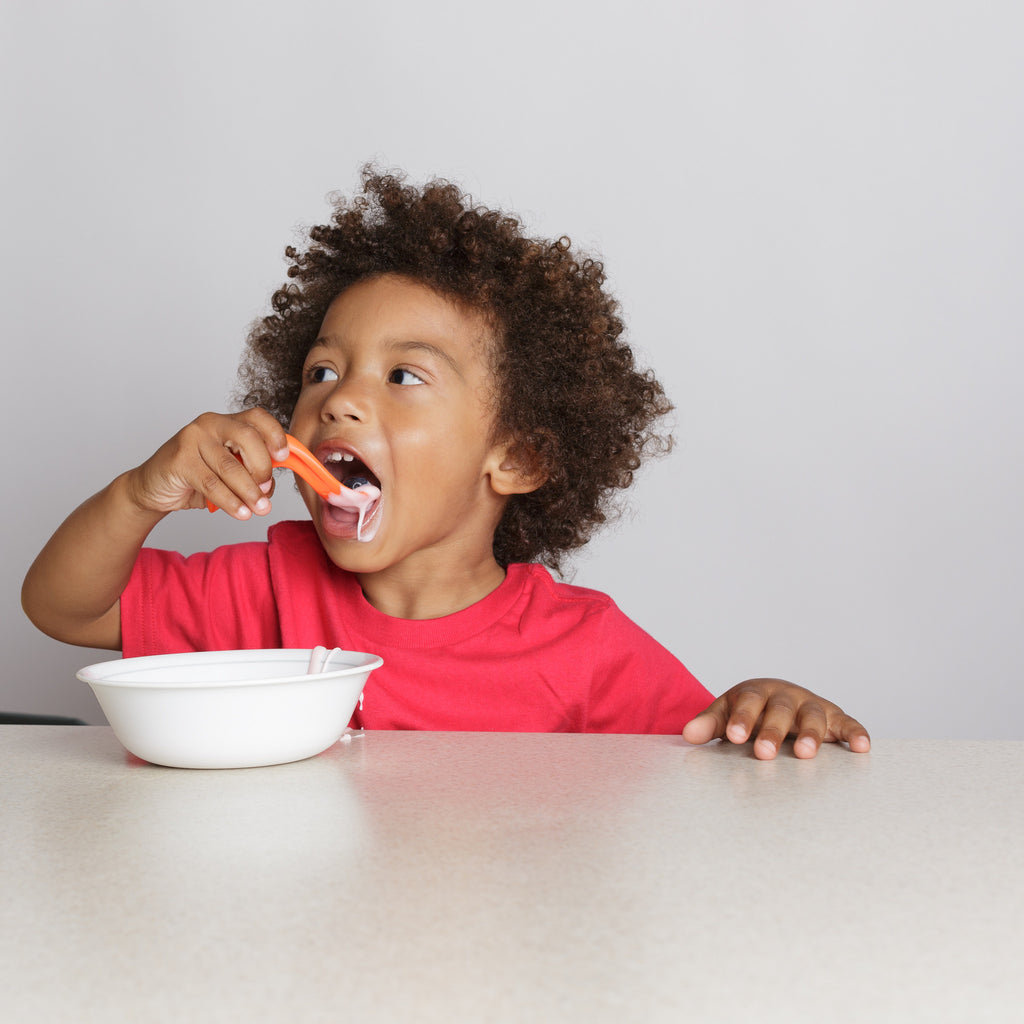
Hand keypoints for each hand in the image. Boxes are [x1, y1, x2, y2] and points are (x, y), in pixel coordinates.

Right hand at [125, 409, 289, 520]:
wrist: (151, 487)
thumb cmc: (195, 477)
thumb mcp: (228, 470)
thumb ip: (250, 470)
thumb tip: (272, 484)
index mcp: (227, 422)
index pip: (257, 418)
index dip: (275, 435)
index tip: (284, 457)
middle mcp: (210, 424)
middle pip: (247, 438)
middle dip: (263, 468)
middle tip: (266, 491)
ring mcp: (192, 439)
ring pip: (230, 466)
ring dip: (249, 491)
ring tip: (260, 509)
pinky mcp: (179, 459)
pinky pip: (212, 483)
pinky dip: (230, 501)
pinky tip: (240, 513)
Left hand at [682, 678, 870, 759]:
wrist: (775, 696)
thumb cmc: (749, 710)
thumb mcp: (727, 713)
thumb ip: (710, 724)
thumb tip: (688, 734)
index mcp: (756, 692)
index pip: (748, 703)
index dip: (742, 719)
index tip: (734, 737)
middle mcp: (786, 696)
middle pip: (780, 710)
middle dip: (773, 731)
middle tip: (764, 753)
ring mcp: (811, 706)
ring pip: (813, 716)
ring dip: (811, 734)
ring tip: (806, 754)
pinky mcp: (835, 718)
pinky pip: (848, 724)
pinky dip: (856, 733)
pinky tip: (862, 748)